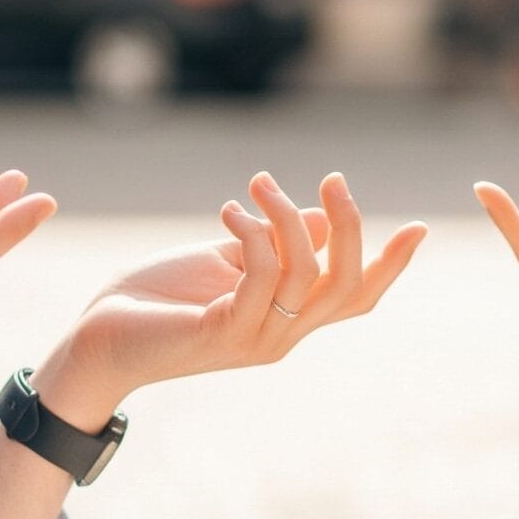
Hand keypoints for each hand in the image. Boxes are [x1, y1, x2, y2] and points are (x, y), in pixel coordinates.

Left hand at [60, 172, 426, 402]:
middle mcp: (283, 336)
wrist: (97, 338)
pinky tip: (229, 214)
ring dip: (286, 216)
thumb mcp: (225, 260)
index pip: (356, 297)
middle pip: (347, 284)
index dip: (390, 265)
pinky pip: (262, 277)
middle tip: (332, 177)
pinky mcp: (223, 335)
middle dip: (349, 225)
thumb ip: (273, 243)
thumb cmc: (157, 298)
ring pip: (307, 274)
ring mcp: (256, 340)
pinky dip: (254, 235)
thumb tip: (317, 217)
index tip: (421, 227)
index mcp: (289, 318)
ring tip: (256, 185)